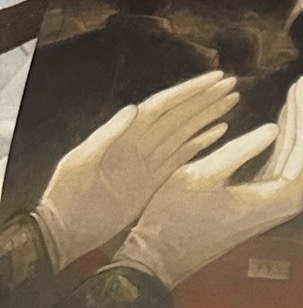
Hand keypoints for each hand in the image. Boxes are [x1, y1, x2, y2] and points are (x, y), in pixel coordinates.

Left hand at [32, 71, 238, 268]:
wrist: (65, 228)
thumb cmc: (66, 195)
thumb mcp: (81, 162)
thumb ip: (107, 135)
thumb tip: (133, 108)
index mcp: (124, 134)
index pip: (162, 106)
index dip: (189, 91)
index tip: (214, 79)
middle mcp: (139, 143)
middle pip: (178, 115)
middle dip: (205, 98)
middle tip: (232, 84)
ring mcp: (148, 161)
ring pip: (184, 132)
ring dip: (208, 116)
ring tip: (231, 102)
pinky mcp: (154, 180)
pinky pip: (182, 157)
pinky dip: (202, 143)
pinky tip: (220, 132)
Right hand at [113, 76, 302, 288]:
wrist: (162, 254)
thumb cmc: (175, 217)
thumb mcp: (203, 175)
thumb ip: (240, 150)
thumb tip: (273, 127)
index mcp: (280, 196)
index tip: (300, 82)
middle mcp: (287, 202)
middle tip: (300, 81)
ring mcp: (277, 204)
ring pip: (295, 157)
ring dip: (293, 124)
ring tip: (292, 94)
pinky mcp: (264, 202)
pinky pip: (281, 166)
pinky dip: (281, 141)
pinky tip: (279, 122)